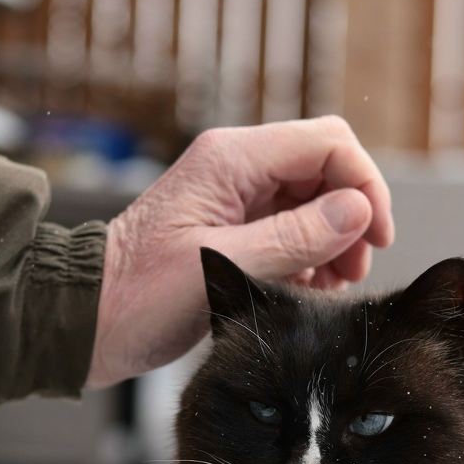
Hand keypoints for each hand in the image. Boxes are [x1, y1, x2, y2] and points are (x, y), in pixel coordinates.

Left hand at [86, 116, 392, 386]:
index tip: (376, 236)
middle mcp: (237, 168)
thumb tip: (356, 212)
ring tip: (334, 284)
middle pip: (326, 168)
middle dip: (352, 214)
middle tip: (356, 268)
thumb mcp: (223, 266)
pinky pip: (292, 228)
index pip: (327, 143)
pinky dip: (312, 255)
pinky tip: (309, 289)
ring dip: (335, 239)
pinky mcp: (235, 228)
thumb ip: (295, 237)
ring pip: (314, 200)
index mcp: (231, 159)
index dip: (364, 185)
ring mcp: (236, 198)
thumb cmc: (137, 294)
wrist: (87, 320)